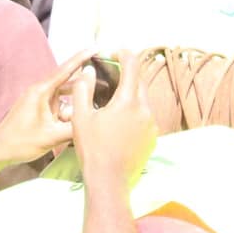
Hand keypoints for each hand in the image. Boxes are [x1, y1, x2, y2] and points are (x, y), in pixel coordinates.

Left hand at [0, 50, 94, 167]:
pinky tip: (77, 116)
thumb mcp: (52, 136)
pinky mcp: (38, 109)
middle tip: (103, 79)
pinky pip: (58, 104)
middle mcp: (39, 91)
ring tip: (93, 101)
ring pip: (63, 94)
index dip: (81, 58)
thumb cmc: (20, 142)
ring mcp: (38, 100)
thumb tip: (93, 122)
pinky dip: (69, 108)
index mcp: (41, 91)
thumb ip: (74, 128)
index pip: (65, 70)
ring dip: (76, 98)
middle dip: (84, 81)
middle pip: (67, 81)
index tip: (95, 48)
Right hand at [68, 52, 157, 190]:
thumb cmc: (92, 148)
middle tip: (111, 73)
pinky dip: (134, 111)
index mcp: (128, 101)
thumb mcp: (80, 117)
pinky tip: (119, 121)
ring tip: (113, 99)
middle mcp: (145, 110)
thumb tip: (88, 72)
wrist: (109, 180)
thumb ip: (83, 89)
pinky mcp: (153, 137)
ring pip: (143, 100)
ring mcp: (151, 125)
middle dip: (127, 74)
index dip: (123, 54)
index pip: (132, 65)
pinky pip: (145, 117)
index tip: (113, 52)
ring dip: (130, 94)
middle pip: (140, 81)